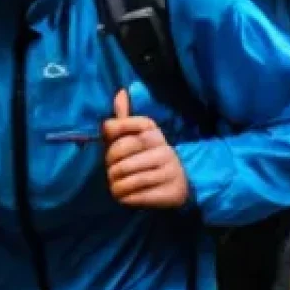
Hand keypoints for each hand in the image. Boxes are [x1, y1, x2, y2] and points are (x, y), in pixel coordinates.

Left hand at [103, 90, 189, 207]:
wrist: (180, 185)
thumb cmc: (150, 158)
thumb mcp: (139, 137)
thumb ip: (125, 118)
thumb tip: (121, 91)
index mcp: (153, 131)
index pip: (120, 125)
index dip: (109, 137)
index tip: (111, 145)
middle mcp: (163, 148)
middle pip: (119, 152)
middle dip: (110, 165)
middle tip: (112, 171)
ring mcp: (168, 170)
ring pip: (126, 177)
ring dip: (115, 185)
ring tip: (117, 185)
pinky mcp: (168, 192)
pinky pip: (135, 196)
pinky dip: (125, 198)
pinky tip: (127, 195)